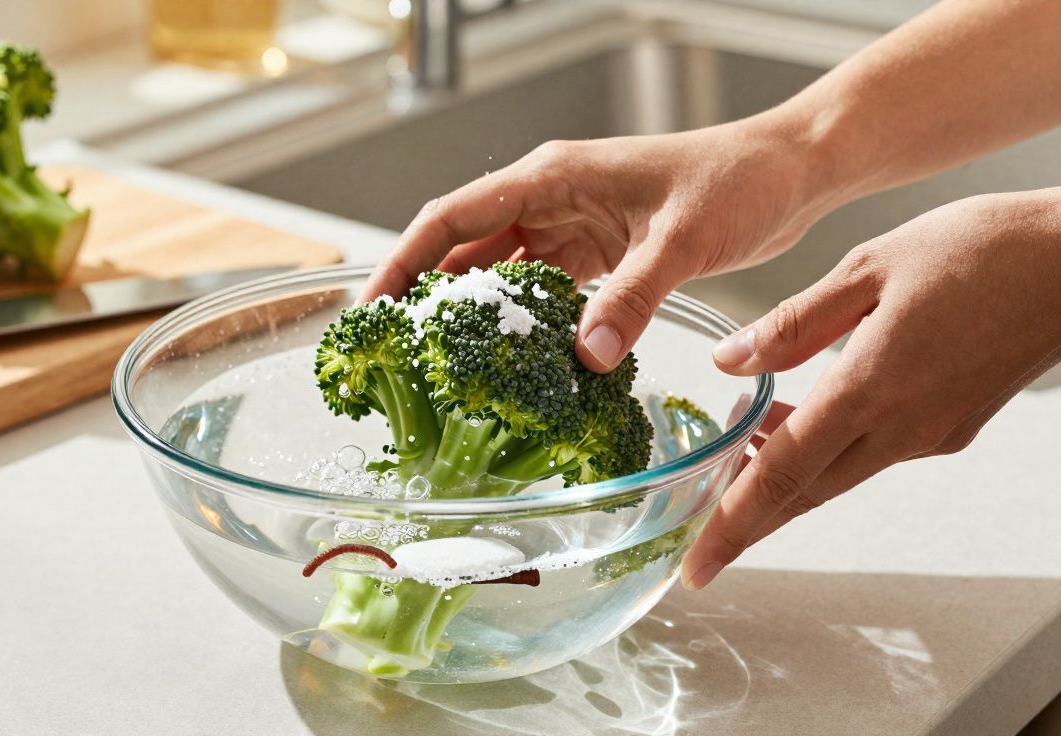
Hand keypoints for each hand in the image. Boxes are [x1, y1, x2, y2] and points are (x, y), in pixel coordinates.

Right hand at [361, 118, 835, 371]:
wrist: (790, 172)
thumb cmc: (738, 180)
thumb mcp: (682, 239)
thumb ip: (633, 296)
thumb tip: (585, 356)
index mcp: (551, 177)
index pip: (451, 218)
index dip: (404, 263)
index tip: (372, 309)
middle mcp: (550, 199)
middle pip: (463, 249)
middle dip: (425, 297)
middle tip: (397, 356)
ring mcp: (572, 226)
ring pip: (499, 273)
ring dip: (473, 314)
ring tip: (442, 368)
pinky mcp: (598, 252)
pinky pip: (543, 290)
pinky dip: (524, 323)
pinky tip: (515, 362)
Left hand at [682, 189, 1060, 589]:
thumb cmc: (979, 249)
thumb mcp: (869, 266)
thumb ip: (794, 323)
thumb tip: (729, 362)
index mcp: (871, 387)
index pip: (783, 473)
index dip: (733, 523)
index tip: (697, 566)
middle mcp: (902, 427)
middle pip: (807, 492)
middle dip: (748, 521)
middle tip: (697, 538)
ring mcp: (932, 434)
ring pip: (839, 474)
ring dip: (785, 478)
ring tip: (733, 461)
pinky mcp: (952, 427)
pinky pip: (874, 452)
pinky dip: (827, 450)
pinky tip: (799, 422)